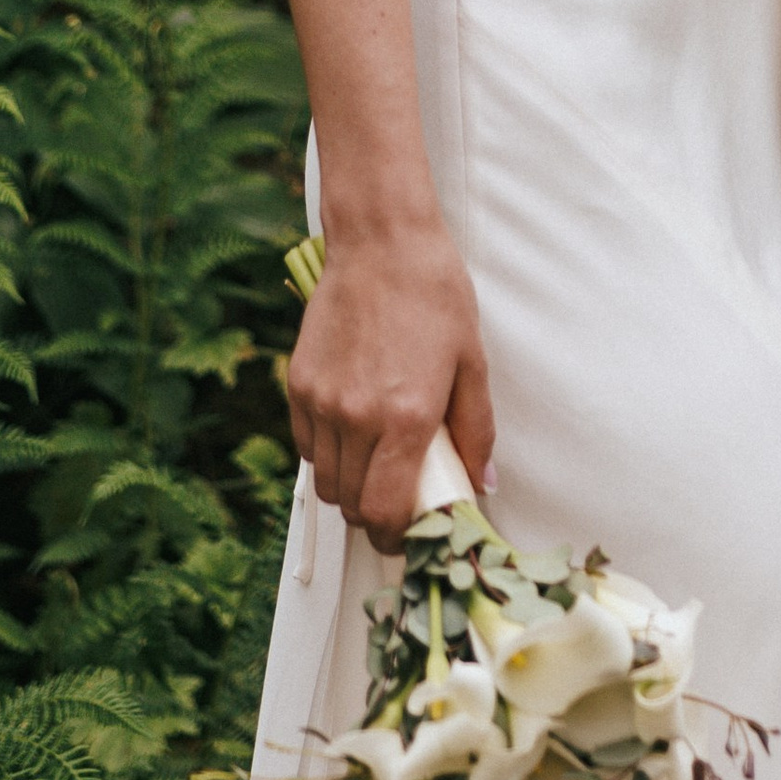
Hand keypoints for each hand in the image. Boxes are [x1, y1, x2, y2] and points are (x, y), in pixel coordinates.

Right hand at [288, 223, 495, 552]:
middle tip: (400, 500)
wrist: (382, 242)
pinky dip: (327, 455)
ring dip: (350, 488)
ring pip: (325, 482)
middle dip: (375, 516)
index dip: (395, 538)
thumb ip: (476, 432)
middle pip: (351, 506)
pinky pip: (306, 447)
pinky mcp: (298, 385)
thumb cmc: (435, 296)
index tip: (410, 534)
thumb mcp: (472, 363)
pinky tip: (353, 433)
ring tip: (378, 464)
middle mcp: (356, 418)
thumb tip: (481, 486)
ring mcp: (321, 402)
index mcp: (405, 418)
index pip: (383, 514)